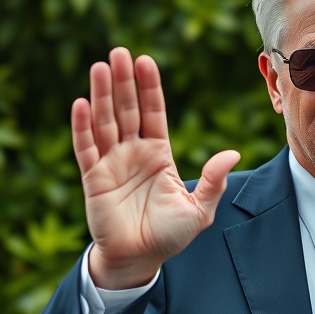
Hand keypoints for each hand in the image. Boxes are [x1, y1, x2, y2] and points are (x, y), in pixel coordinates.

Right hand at [71, 47, 240, 288]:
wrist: (140, 260)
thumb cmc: (169, 235)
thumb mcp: (199, 210)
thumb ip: (213, 182)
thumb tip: (232, 153)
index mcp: (158, 154)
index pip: (152, 113)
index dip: (149, 88)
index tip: (146, 61)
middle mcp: (133, 152)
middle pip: (127, 110)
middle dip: (124, 81)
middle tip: (119, 52)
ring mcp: (111, 163)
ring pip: (105, 122)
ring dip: (102, 94)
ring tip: (100, 67)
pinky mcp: (94, 179)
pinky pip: (86, 148)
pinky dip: (82, 127)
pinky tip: (82, 103)